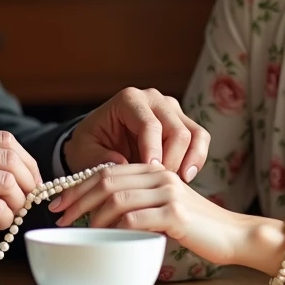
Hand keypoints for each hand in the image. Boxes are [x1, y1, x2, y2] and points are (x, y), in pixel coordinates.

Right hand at [0, 124, 41, 255]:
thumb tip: (12, 172)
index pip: (4, 140)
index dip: (25, 162)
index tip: (30, 181)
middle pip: (11, 159)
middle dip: (27, 183)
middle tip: (25, 201)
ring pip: (8, 184)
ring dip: (16, 204)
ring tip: (7, 215)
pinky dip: (4, 219)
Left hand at [48, 162, 250, 265]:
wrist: (236, 235)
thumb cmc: (197, 226)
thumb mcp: (163, 209)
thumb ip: (138, 204)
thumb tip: (98, 217)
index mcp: (154, 168)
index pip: (106, 169)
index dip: (77, 185)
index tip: (57, 202)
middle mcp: (159, 173)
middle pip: (106, 180)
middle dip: (76, 198)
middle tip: (58, 217)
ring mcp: (167, 191)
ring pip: (116, 197)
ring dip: (92, 215)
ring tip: (80, 231)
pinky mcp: (175, 213)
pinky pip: (134, 218)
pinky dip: (114, 229)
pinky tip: (105, 239)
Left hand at [63, 87, 209, 181]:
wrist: (99, 142)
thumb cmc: (91, 146)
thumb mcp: (84, 153)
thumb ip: (99, 159)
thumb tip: (122, 164)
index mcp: (129, 99)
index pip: (149, 124)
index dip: (153, 151)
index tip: (151, 173)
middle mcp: (154, 99)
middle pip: (176, 130)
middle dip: (171, 160)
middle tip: (160, 186)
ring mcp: (172, 109)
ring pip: (193, 134)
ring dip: (188, 161)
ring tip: (178, 184)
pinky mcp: (184, 122)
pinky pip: (200, 139)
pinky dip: (197, 159)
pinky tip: (185, 178)